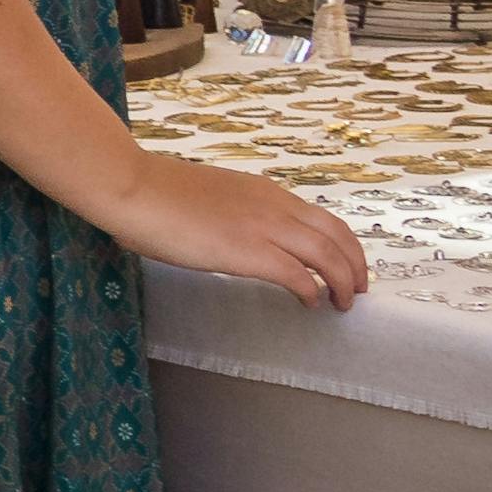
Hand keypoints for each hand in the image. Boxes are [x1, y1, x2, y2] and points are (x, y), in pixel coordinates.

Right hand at [106, 154, 367, 304]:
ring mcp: (263, 227)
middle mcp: (275, 206)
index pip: (324, 218)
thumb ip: (236, 213)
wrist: (134, 187)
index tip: (346, 267)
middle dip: (356, 266)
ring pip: (327, 256)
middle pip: (338, 236)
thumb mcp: (213, 197)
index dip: (344, 246)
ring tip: (343, 303)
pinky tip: (308, 303)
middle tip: (357, 291)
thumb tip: (239, 236)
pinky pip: (297, 274)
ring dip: (342, 282)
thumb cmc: (158, 194)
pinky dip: (311, 291)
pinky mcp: (248, 251)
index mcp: (267, 192)